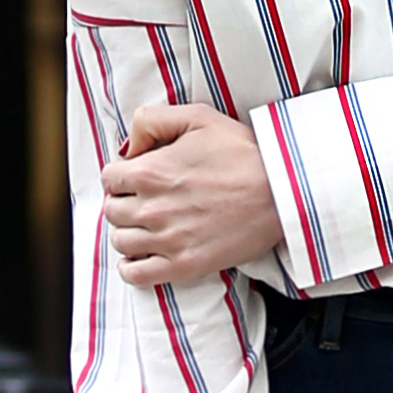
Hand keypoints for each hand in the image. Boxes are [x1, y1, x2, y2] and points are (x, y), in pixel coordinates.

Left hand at [102, 98, 284, 286]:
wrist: (282, 191)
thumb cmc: (245, 153)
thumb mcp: (198, 117)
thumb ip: (153, 120)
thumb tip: (130, 147)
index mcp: (151, 171)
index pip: (109, 178)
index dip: (122, 175)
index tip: (136, 177)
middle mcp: (152, 207)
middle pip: (112, 210)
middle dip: (124, 202)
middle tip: (144, 199)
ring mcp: (167, 240)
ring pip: (120, 241)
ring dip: (128, 232)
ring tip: (147, 225)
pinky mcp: (183, 265)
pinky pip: (136, 274)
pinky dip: (132, 267)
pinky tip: (144, 254)